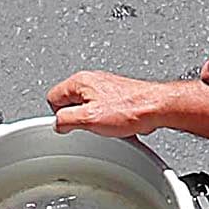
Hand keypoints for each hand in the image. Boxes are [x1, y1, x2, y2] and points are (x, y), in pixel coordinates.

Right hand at [46, 70, 182, 138]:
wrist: (155, 108)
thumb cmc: (130, 109)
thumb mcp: (88, 119)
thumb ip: (65, 120)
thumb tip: (57, 124)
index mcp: (80, 81)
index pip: (52, 98)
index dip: (60, 116)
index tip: (71, 125)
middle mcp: (92, 81)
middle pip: (69, 104)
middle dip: (79, 119)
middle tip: (92, 127)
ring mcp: (104, 88)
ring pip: (87, 109)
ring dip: (95, 121)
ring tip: (107, 126)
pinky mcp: (115, 97)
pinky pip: (102, 111)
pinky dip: (107, 121)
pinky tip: (115, 125)